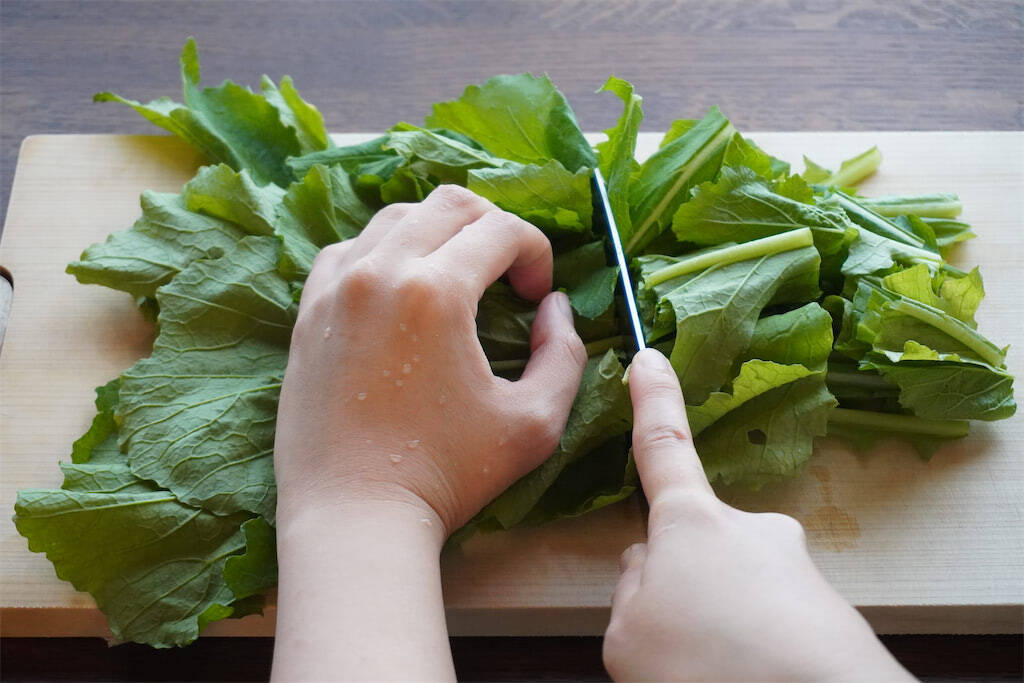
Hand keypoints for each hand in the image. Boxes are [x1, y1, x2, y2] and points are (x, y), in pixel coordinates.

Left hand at [272, 186, 586, 681]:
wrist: (354, 516)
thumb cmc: (446, 477)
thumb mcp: (535, 423)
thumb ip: (564, 355)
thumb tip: (555, 307)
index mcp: (437, 291)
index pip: (502, 229)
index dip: (536, 252)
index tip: (538, 296)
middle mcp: (380, 271)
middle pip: (449, 204)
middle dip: (493, 226)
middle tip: (509, 273)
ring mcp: (335, 288)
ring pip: (395, 217)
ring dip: (439, 232)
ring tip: (458, 275)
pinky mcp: (308, 312)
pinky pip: (349, 249)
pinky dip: (384, 252)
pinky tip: (400, 290)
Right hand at [603, 349, 912, 681]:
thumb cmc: (707, 664)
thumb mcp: (627, 634)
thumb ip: (630, 590)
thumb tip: (647, 565)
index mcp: (692, 523)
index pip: (662, 446)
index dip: (651, 401)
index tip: (649, 356)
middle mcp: (752, 531)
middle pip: (700, 546)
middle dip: (684, 583)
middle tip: (677, 641)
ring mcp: (797, 571)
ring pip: (738, 594)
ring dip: (721, 628)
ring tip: (717, 671)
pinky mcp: (834, 616)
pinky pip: (776, 630)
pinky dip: (757, 655)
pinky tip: (753, 678)